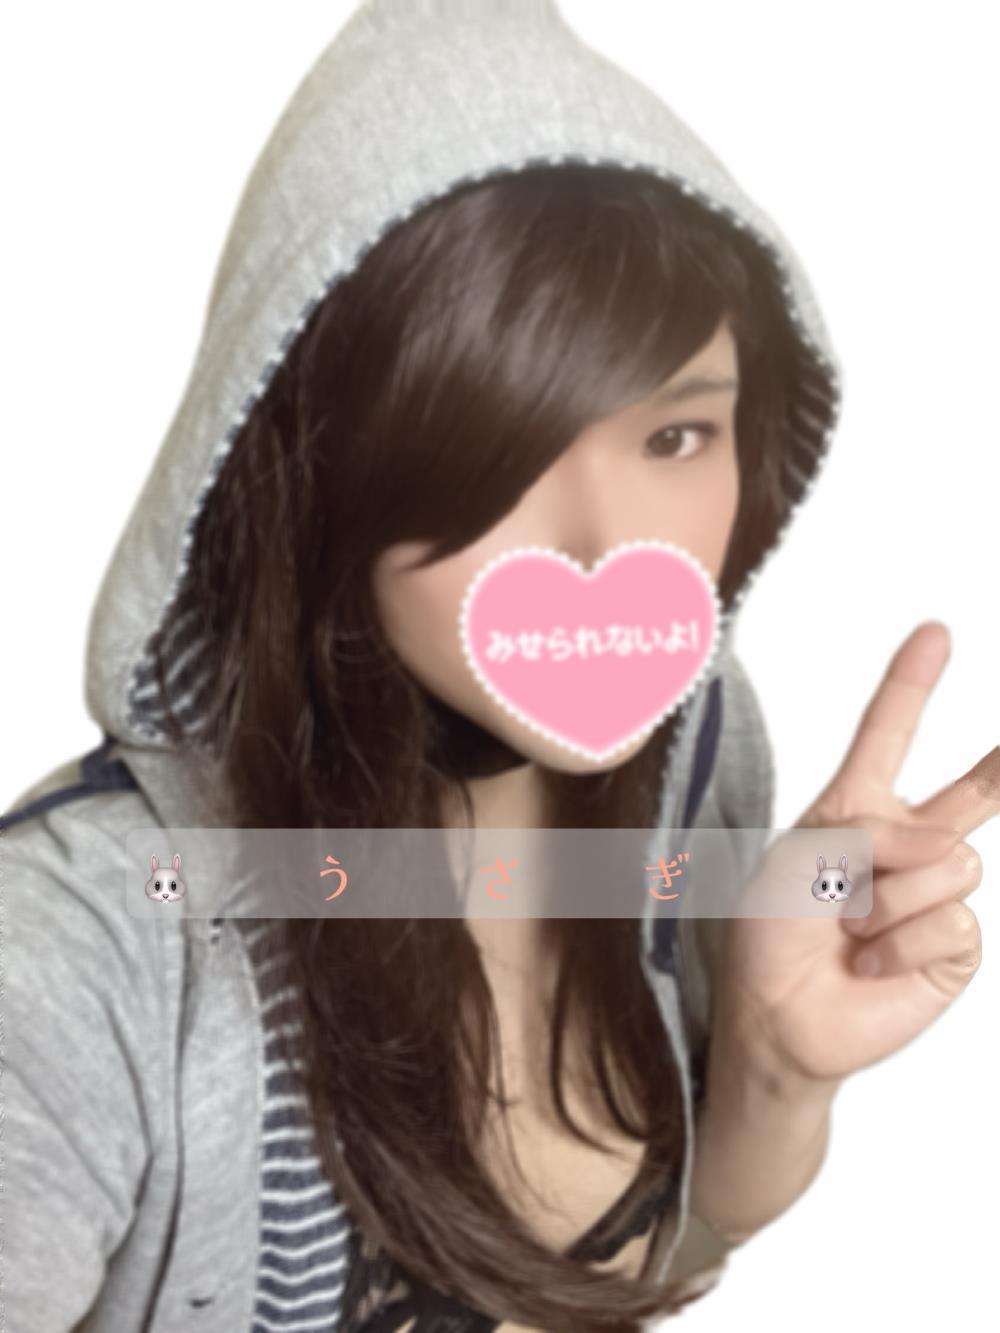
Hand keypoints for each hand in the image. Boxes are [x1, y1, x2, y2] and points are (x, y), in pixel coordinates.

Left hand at [711, 621, 995, 1093]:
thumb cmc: (773, 933)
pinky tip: (872, 962)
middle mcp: (901, 844)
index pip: (887, 735)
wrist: (776, 1017)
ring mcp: (932, 893)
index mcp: (852, 810)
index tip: (935, 633)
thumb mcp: (800, 859)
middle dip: (999, 766)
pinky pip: (951, 920)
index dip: (912, 684)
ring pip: (951, 862)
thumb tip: (952, 848)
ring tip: (850, 928)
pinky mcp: (951, 945)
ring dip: (888, 900)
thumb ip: (869, 832)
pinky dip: (901, 944)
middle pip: (971, 792)